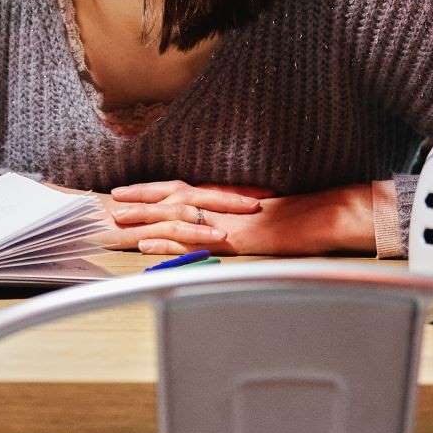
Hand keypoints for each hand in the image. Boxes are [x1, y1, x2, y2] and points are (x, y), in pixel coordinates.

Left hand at [111, 180, 375, 255]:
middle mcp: (218, 203)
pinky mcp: (230, 239)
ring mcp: (222, 220)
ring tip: (116, 222)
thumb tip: (217, 219)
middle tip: (108, 201)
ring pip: (172, 218)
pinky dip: (164, 243)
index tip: (126, 190)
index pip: (178, 187)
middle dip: (136, 200)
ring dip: (142, 220)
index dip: (150, 189)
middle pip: (167, 198)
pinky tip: (145, 246)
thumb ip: (234, 212)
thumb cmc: (297, 215)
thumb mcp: (257, 210)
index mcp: (223, 194)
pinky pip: (191, 241)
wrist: (323, 216)